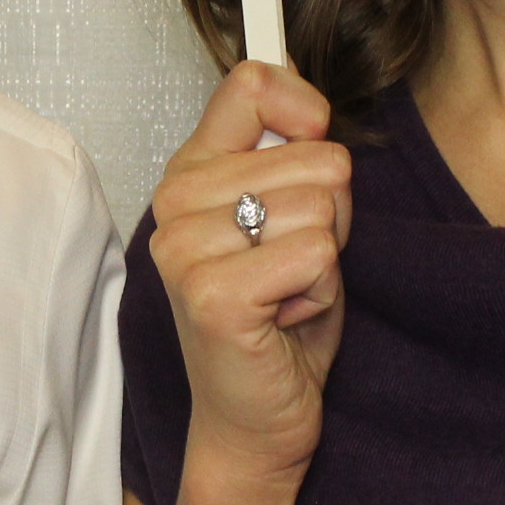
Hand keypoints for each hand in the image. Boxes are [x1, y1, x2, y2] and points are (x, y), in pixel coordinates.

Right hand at [146, 61, 352, 499]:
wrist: (257, 420)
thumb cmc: (278, 323)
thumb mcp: (290, 219)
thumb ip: (291, 156)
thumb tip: (313, 110)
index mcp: (190, 173)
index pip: (253, 84)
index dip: (306, 114)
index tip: (310, 150)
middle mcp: (174, 203)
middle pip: (316, 156)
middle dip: (330, 219)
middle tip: (293, 267)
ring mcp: (185, 250)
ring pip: (320, 207)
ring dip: (325, 261)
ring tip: (288, 295)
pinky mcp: (213, 295)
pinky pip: (314, 255)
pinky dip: (321, 294)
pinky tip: (285, 318)